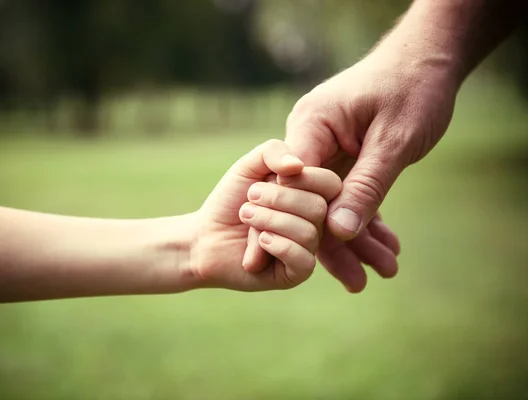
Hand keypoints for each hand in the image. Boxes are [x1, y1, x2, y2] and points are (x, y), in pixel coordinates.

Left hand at [189, 139, 340, 290]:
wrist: (205, 236)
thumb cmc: (230, 200)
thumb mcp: (249, 166)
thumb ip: (273, 152)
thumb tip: (298, 166)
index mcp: (312, 195)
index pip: (330, 184)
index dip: (303, 178)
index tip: (273, 176)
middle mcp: (316, 222)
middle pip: (318, 208)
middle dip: (278, 199)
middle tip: (249, 199)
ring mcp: (308, 249)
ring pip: (308, 233)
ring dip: (269, 221)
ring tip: (246, 217)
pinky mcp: (295, 273)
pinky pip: (303, 260)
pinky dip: (277, 246)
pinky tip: (258, 242)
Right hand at [284, 50, 457, 291]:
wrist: (428, 59)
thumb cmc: (412, 89)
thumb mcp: (393, 142)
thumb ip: (364, 188)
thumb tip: (337, 232)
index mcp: (310, 124)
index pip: (290, 183)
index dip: (286, 225)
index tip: (281, 263)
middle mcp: (310, 137)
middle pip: (309, 199)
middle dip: (331, 242)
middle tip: (354, 282)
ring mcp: (325, 146)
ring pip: (330, 200)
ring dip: (355, 236)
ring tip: (381, 271)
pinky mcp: (342, 155)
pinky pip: (348, 191)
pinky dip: (365, 216)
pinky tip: (382, 246)